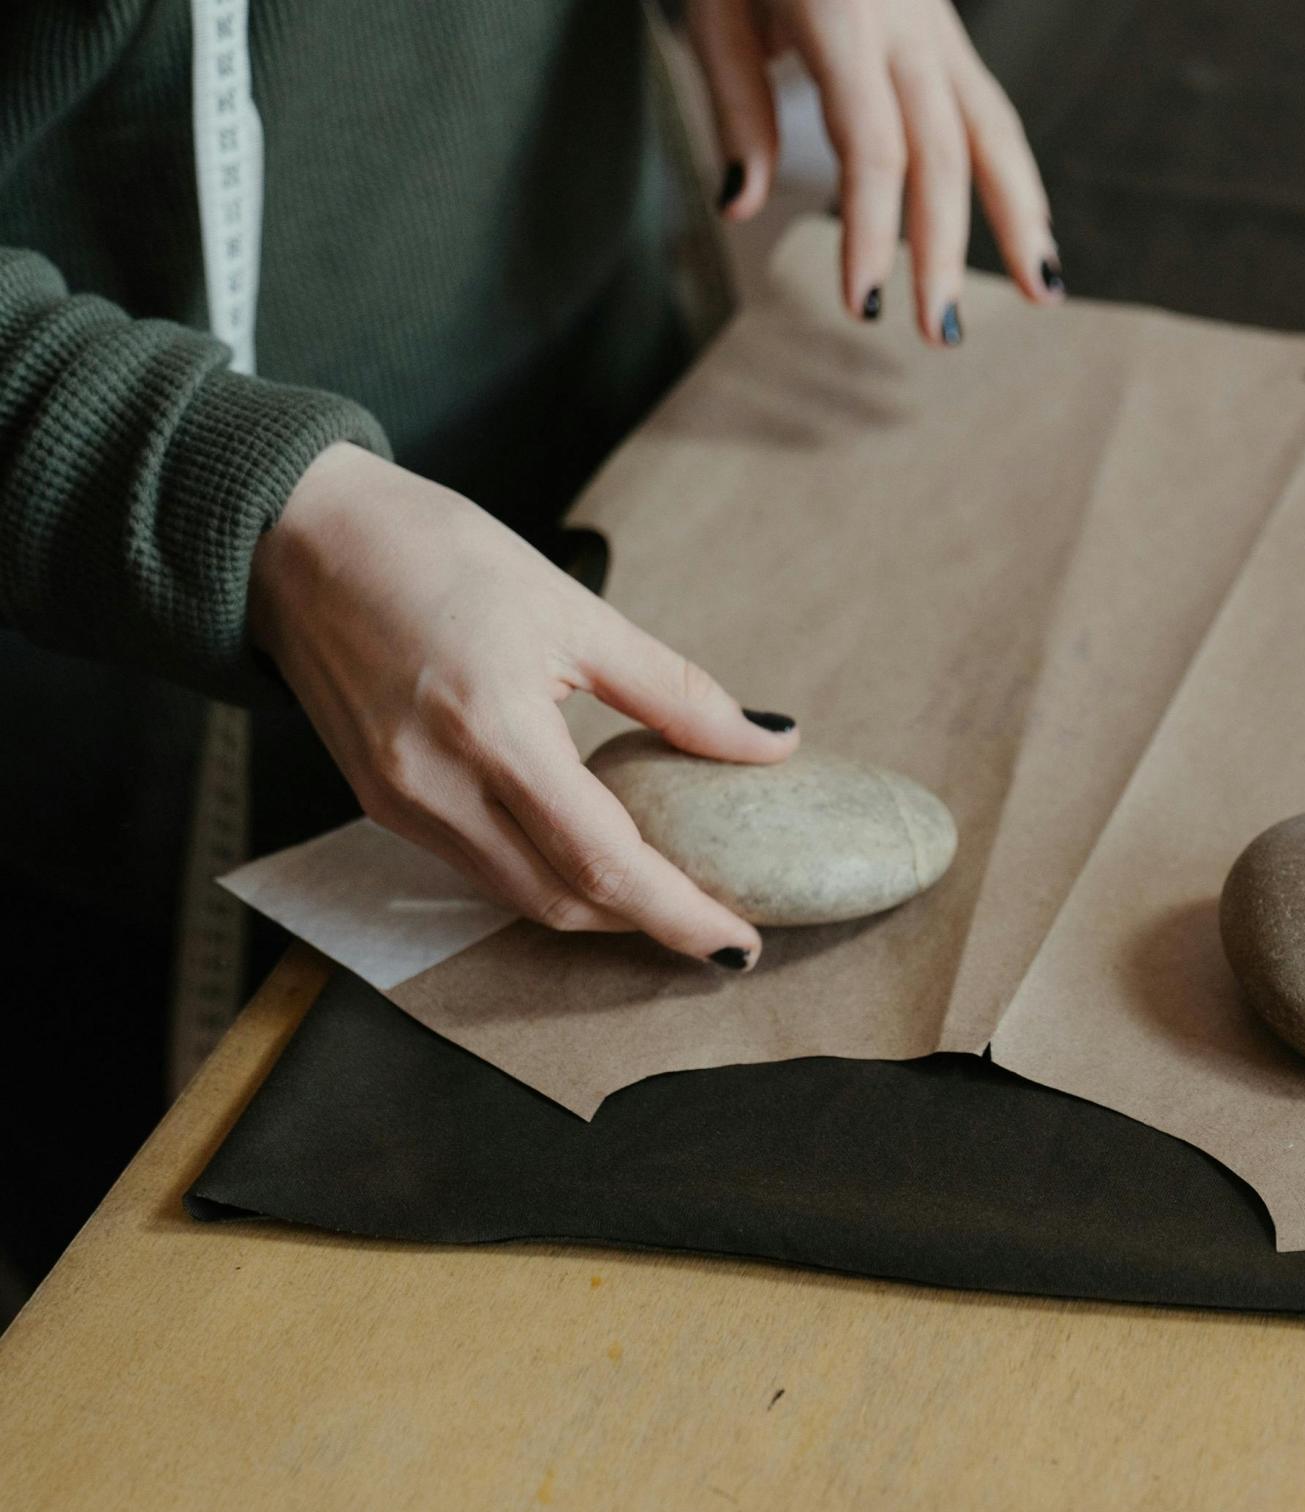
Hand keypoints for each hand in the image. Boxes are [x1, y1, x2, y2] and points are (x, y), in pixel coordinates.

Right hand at [247, 443, 798, 967]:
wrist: (293, 533)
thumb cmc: (433, 552)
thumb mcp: (574, 610)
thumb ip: (677, 694)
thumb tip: (771, 742)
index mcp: (492, 730)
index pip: (604, 862)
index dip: (679, 915)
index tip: (740, 945)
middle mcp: (435, 785)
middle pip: (562, 901)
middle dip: (646, 924)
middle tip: (717, 922)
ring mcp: (398, 802)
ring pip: (517, 895)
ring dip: (596, 905)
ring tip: (667, 893)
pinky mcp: (378, 803)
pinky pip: (477, 866)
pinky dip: (542, 874)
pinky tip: (588, 850)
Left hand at [690, 0, 1058, 342]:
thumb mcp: (713, 2)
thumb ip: (735, 101)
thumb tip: (743, 202)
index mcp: (843, 12)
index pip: (874, 147)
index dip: (872, 231)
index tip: (862, 304)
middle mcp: (907, 22)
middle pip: (943, 152)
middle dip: (945, 250)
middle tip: (936, 335)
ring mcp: (937, 26)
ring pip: (995, 129)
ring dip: (1022, 218)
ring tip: (1047, 294)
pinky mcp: (946, 34)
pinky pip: (993, 113)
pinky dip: (1015, 179)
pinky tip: (1032, 238)